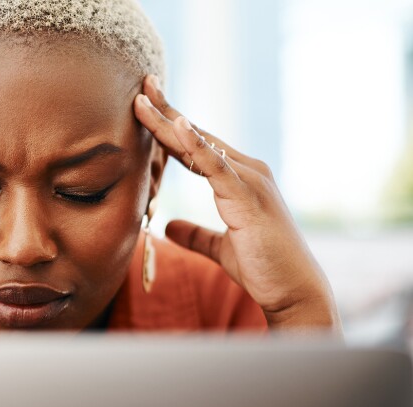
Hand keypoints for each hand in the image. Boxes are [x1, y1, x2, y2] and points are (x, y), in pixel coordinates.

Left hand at [134, 75, 340, 333]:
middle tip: (142, 85)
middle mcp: (246, 172)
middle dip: (167, 111)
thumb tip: (168, 225)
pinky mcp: (249, 197)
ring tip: (144, 98)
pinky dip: (197, 144)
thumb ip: (195, 234)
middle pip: (197, 136)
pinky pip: (217, 166)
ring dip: (170, 121)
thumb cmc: (263, 268)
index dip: (171, 126)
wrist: (293, 292)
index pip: (197, 146)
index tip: (145, 104)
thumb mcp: (220, 248)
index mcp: (238, 180)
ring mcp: (250, 181)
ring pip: (201, 145)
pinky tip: (178, 125)